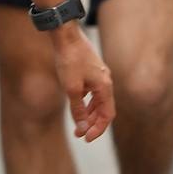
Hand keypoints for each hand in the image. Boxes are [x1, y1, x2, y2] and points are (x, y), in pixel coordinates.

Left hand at [50, 24, 114, 141]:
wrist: (65, 35)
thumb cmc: (69, 60)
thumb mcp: (71, 88)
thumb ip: (78, 109)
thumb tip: (82, 126)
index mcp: (105, 86)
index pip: (107, 115)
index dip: (98, 129)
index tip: (86, 138)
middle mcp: (105, 81)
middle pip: (103, 109)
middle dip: (92, 123)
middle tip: (79, 134)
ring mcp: (99, 75)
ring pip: (97, 100)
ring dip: (89, 113)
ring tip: (77, 123)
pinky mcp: (91, 69)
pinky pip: (92, 91)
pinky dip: (86, 101)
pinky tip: (76, 104)